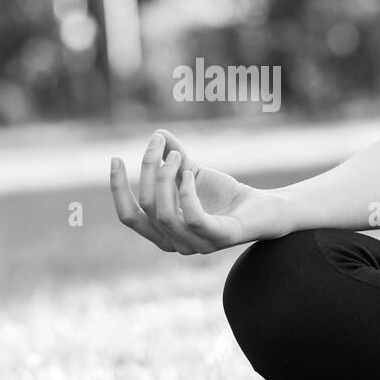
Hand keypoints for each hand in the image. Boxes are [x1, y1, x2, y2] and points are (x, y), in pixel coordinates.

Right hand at [110, 128, 291, 253]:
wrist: (264, 207)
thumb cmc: (224, 195)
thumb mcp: (192, 172)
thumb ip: (171, 157)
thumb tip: (157, 134)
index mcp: (163, 233)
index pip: (129, 216)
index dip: (118, 188)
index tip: (115, 158)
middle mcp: (176, 244)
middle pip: (146, 207)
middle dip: (147, 169)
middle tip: (157, 143)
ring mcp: (198, 245)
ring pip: (164, 214)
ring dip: (165, 177)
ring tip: (177, 155)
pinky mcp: (220, 238)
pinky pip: (194, 219)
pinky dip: (187, 193)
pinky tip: (190, 173)